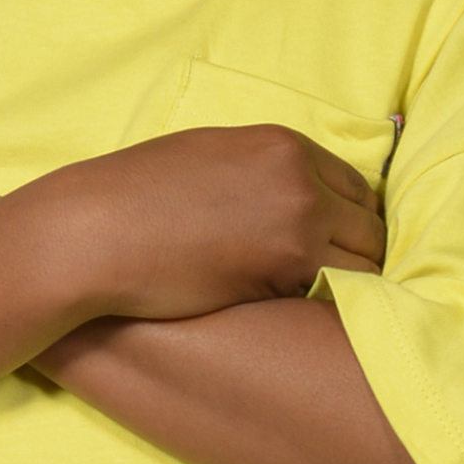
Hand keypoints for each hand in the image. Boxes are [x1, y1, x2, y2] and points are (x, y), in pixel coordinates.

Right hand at [40, 125, 382, 324]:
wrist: (92, 234)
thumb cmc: (133, 200)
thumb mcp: (205, 157)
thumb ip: (258, 170)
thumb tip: (285, 197)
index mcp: (281, 145)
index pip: (356, 186)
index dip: (352, 221)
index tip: (338, 248)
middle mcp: (299, 177)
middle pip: (370, 225)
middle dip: (359, 255)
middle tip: (332, 286)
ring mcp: (299, 221)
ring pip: (367, 263)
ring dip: (350, 286)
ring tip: (319, 306)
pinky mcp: (287, 268)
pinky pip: (339, 293)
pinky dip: (329, 307)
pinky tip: (302, 318)